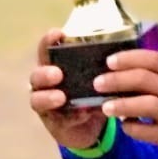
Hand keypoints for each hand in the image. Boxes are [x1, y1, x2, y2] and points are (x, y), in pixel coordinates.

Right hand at [28, 29, 106, 151]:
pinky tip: (81, 114)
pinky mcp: (52, 121)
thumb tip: (120, 56)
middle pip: (37, 75)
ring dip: (48, 97)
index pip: (46, 49)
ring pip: (37, 98)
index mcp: (54, 65)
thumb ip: (101, 68)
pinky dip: (70, 116)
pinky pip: (57, 118)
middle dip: (45, 73)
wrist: (90, 124)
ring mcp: (45, 103)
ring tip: (61, 97)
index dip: (48, 41)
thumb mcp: (96, 77)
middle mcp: (45, 83)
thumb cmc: (90, 91)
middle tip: (57, 73)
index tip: (58, 34)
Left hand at [93, 49, 157, 158]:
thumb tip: (130, 65)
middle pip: (143, 79)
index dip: (128, 58)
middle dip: (116, 80)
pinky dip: (130, 128)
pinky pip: (144, 131)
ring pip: (142, 105)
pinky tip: (126, 125)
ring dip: (119, 105)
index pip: (153, 59)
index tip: (110, 61)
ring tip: (105, 107)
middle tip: (99, 83)